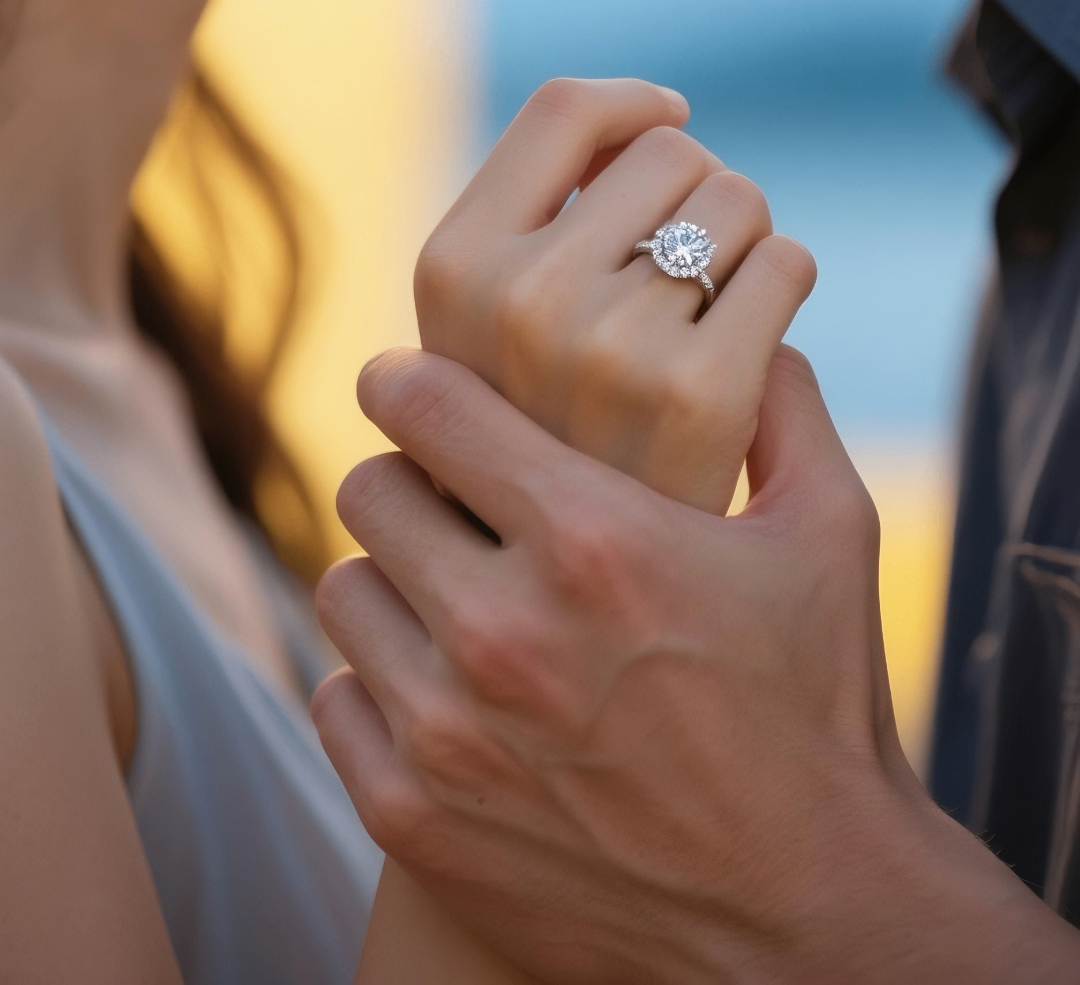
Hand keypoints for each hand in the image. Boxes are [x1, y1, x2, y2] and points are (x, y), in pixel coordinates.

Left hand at [314, 349, 1077, 984]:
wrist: (810, 917)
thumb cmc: (824, 708)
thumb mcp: (833, 529)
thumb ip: (780, 403)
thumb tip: (747, 326)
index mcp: (593, 537)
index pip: (426, 403)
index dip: (414, 381)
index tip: (417, 386)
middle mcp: (504, 628)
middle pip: (368, 488)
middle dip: (412, 480)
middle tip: (459, 503)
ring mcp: (449, 732)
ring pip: (344, 589)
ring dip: (394, 583)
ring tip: (460, 599)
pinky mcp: (416, 817)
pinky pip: (337, 696)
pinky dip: (380, 684)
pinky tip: (449, 689)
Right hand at [414, 77, 815, 511]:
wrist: (595, 635)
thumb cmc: (544, 467)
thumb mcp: (479, 348)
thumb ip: (526, 236)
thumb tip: (645, 120)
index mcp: (453, 271)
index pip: (564, 109)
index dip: (630, 104)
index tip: (666, 124)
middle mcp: (521, 299)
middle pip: (669, 149)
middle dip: (694, 194)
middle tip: (680, 277)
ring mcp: (610, 348)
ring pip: (737, 197)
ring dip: (742, 241)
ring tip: (707, 319)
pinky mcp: (704, 395)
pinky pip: (787, 263)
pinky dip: (783, 287)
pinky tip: (752, 348)